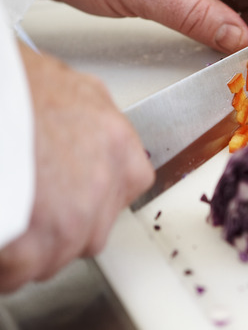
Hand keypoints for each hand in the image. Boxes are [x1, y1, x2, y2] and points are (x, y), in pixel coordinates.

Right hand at [0, 45, 153, 292]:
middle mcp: (103, 180)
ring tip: (8, 224)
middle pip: (92, 227)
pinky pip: (21, 271)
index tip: (68, 196)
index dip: (91, 195)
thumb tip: (83, 127)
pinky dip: (5, 266)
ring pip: (59, 254)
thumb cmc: (13, 87)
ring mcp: (72, 215)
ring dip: (30, 249)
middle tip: (28, 211)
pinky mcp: (33, 242)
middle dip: (60, 226)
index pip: (126, 185)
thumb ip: (88, 116)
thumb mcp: (68, 87)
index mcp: (115, 140)